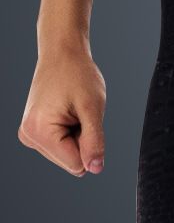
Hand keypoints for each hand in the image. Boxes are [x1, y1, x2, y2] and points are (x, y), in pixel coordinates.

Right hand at [19, 46, 106, 175]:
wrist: (62, 53)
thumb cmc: (77, 74)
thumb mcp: (92, 107)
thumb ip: (94, 140)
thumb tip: (95, 169)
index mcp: (40, 133)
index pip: (76, 164)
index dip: (89, 144)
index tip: (84, 118)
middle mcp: (29, 137)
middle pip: (70, 161)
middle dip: (81, 138)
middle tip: (79, 112)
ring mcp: (29, 134)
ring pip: (66, 154)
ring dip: (76, 134)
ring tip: (72, 109)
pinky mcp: (33, 130)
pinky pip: (60, 144)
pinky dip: (69, 130)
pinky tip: (66, 110)